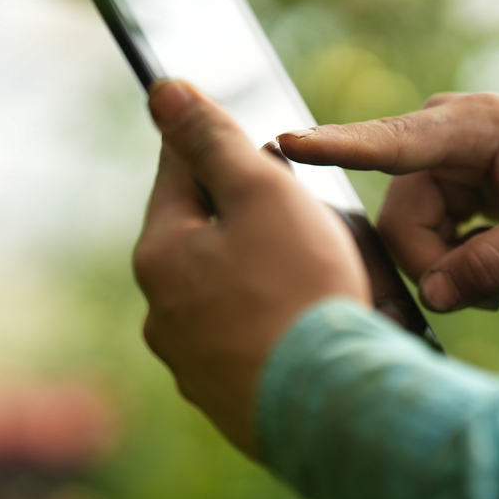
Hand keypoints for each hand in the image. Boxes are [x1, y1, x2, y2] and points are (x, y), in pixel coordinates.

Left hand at [133, 80, 370, 457]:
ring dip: (261, 274)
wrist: (336, 407)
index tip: (244, 129)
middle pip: (204, 236)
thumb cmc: (302, 292)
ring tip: (318, 273)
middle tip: (304, 209)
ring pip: (227, 293)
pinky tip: (312, 326)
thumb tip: (163, 91)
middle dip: (247, 215)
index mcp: (162, 255)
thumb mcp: (262, 193)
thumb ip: (212, 138)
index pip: (179, 171)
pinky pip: (250, 342)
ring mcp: (193, 364)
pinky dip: (275, 326)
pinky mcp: (230, 401)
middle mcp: (163, 313)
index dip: (216, 141)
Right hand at [278, 93, 498, 312]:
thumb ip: (497, 264)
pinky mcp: (445, 185)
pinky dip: (452, 262)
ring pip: (407, 236)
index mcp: (474, 128)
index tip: (285, 144)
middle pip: (399, 220)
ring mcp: (441, 161)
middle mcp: (445, 136)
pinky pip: (422, 236)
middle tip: (496, 294)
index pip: (393, 143)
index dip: (338, 147)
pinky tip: (494, 271)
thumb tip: (434, 297)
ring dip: (447, 268)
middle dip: (437, 266)